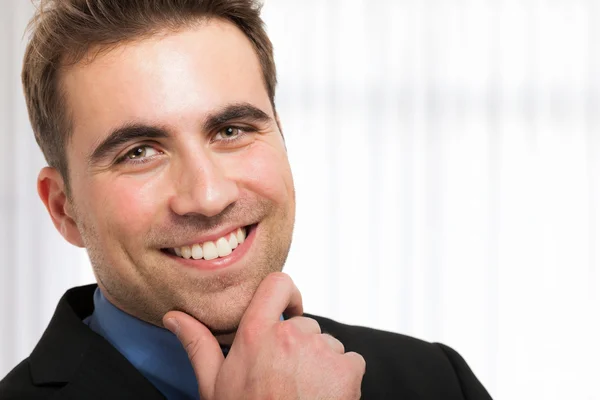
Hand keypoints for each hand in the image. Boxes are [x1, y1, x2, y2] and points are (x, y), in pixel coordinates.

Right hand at [163, 272, 365, 399]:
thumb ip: (199, 344)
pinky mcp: (348, 368)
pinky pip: (351, 361)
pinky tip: (323, 397)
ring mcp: (322, 350)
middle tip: (286, 378)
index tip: (289, 311)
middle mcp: (291, 334)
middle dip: (299, 347)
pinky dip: (343, 377)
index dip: (288, 294)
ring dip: (320, 364)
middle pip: (305, 325)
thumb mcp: (215, 384)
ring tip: (303, 393)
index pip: (277, 284)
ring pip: (327, 345)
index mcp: (256, 333)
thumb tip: (174, 317)